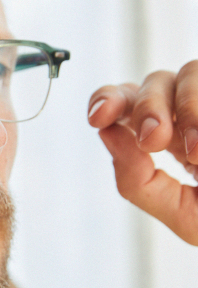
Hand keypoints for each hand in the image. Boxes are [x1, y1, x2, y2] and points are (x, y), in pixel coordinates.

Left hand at [88, 62, 197, 244]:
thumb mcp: (188, 217)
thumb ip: (140, 182)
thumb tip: (107, 134)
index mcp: (171, 137)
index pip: (128, 102)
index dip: (108, 99)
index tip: (99, 117)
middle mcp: (194, 112)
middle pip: (153, 82)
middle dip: (147, 107)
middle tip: (155, 140)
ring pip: (190, 70)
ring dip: (189, 105)